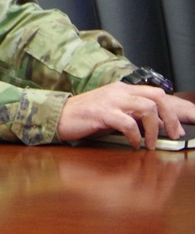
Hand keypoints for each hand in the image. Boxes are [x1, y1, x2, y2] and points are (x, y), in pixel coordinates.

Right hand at [57, 81, 194, 148]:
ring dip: (154, 129)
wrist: (57, 116)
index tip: (175, 129)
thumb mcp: (111, 110)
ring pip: (147, 108)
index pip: (156, 93)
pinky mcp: (101, 113)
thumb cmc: (84, 116)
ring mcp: (110, 100)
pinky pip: (128, 123)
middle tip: (172, 135)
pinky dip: (135, 136)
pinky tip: (133, 144)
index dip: (170, 112)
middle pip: (157, 97)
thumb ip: (130, 113)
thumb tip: (153, 125)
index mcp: (122, 89)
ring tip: (150, 143)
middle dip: (170, 118)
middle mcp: (118, 91)